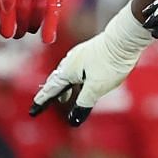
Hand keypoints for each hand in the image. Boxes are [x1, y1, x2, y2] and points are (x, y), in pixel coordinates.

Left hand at [0, 0, 64, 43]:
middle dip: (18, 25)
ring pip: (40, 8)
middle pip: (24, 6)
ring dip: (31, 26)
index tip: (6, 33)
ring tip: (25, 31)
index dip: (8, 17)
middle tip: (13, 35)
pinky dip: (50, 25)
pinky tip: (48, 39)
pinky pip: (54, 9)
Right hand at [30, 6, 150, 125]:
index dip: (42, 101)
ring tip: (64, 96)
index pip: (51, 90)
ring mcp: (80, 55)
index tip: (33, 110)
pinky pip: (75, 68)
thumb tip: (73, 120)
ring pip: (66, 74)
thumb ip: (83, 104)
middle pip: (56, 81)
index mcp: (68, 71)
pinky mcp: (90, 52)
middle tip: (44, 103)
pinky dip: (73, 79)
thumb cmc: (109, 62)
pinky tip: (81, 80)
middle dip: (50, 94)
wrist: (124, 38)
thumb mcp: (96, 88)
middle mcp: (70, 62)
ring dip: (63, 87)